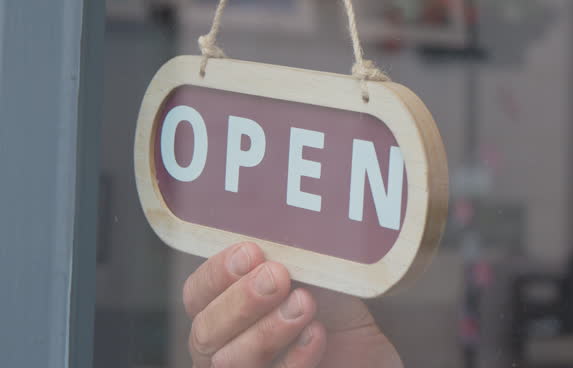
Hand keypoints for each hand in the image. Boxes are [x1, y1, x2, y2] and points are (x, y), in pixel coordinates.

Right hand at [183, 242, 402, 367]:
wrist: (372, 355)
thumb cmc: (336, 309)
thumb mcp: (316, 275)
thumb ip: (293, 256)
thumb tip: (285, 221)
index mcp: (223, 310)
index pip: (197, 295)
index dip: (216, 274)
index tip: (251, 252)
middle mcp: (224, 347)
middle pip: (205, 332)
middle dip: (240, 301)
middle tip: (277, 277)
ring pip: (230, 363)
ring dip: (267, 330)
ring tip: (304, 303)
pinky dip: (295, 358)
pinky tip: (317, 334)